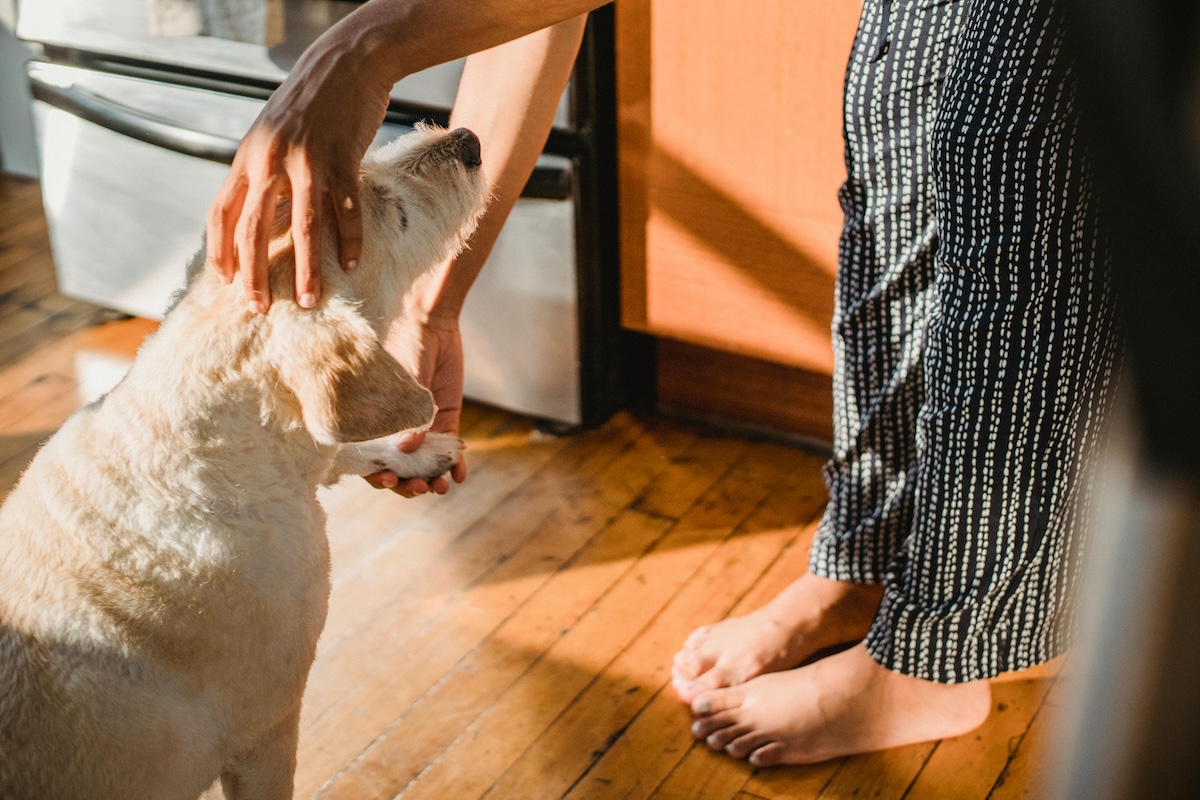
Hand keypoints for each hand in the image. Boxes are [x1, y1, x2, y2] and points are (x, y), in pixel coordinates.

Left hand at [206, 38, 393, 311]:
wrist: (345, 63)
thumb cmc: (309, 102)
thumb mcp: (272, 134)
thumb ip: (263, 171)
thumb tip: (261, 215)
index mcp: (247, 157)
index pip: (221, 213)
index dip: (220, 252)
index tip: (226, 284)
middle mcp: (270, 161)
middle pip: (253, 229)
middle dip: (254, 274)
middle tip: (258, 307)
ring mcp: (306, 161)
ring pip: (301, 227)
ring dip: (304, 269)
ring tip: (307, 300)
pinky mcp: (342, 159)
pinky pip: (344, 210)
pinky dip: (348, 241)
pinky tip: (351, 264)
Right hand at [365, 318, 466, 496]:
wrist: (431, 323)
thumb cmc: (405, 345)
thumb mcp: (402, 381)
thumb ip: (407, 414)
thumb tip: (408, 448)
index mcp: (373, 422)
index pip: (369, 458)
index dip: (376, 474)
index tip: (387, 479)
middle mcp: (395, 430)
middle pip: (398, 469)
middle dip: (406, 484)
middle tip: (418, 487)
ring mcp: (422, 428)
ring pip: (424, 465)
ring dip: (430, 480)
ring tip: (439, 487)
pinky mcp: (446, 420)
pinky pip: (449, 450)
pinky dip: (454, 466)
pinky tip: (459, 476)